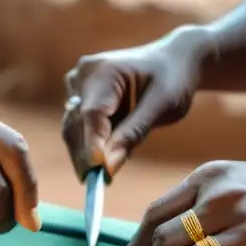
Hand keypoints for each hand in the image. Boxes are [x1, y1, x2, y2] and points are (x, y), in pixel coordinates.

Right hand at [62, 28, 208, 181]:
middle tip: (101, 184)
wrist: (173, 61)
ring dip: (87, 154)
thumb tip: (108, 167)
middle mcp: (84, 74)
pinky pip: (77, 127)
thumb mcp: (162, 106)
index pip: (92, 113)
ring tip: (106, 174)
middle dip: (88, 156)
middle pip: (77, 124)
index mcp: (105, 70)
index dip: (93, 145)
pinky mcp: (77, 96)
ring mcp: (76, 84)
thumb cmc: (173, 80)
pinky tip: (107, 158)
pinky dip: (90, 145)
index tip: (99, 174)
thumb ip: (134, 134)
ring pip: (73, 129)